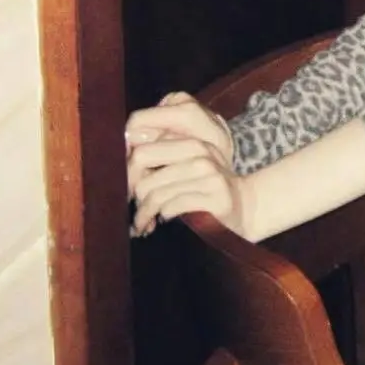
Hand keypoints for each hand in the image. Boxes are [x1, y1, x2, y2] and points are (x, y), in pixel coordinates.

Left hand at [125, 91, 246, 236]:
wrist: (245, 208)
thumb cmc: (204, 190)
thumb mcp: (186, 167)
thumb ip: (160, 162)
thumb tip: (119, 171)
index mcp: (190, 141)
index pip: (142, 150)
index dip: (127, 174)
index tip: (127, 191)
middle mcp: (201, 152)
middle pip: (143, 167)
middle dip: (133, 193)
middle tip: (134, 209)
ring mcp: (210, 174)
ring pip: (155, 192)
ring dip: (144, 213)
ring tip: (144, 223)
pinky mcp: (216, 197)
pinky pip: (172, 207)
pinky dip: (163, 218)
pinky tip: (164, 223)